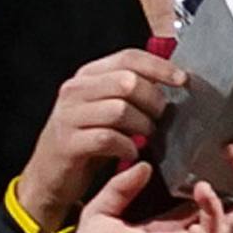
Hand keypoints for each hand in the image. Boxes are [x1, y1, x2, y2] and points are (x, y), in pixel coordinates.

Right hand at [16, 50, 185, 230]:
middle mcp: (76, 90)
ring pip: (120, 110)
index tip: (182, 80)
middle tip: (160, 118)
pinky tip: (132, 152)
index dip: (159, 67)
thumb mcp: (107, 108)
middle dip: (153, 101)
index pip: (128, 57)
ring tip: (147, 136)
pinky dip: (127, 146)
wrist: (50, 175)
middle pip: (127, 82)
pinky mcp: (68, 143)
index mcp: (88, 75)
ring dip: (143, 126)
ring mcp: (69, 115)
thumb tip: (173, 82)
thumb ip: (132, 92)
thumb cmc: (87, 139)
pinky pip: (108, 139)